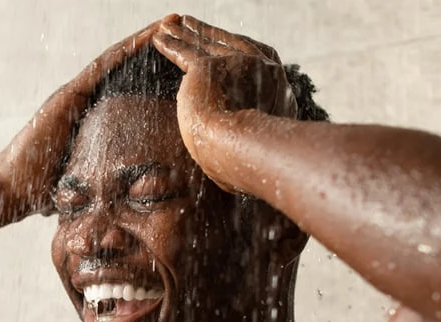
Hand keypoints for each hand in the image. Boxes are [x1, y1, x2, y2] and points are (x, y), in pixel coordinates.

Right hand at [0, 16, 171, 216]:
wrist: (13, 189)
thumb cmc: (43, 190)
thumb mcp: (85, 180)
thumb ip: (102, 178)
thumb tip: (128, 198)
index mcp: (90, 114)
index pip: (127, 84)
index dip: (150, 66)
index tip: (178, 55)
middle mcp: (83, 98)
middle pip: (124, 64)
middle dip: (152, 44)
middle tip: (183, 23)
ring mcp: (74, 94)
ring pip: (116, 59)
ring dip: (144, 39)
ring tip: (171, 21)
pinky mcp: (68, 96)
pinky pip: (102, 68)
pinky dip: (125, 50)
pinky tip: (148, 37)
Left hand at [153, 15, 296, 191]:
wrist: (246, 154)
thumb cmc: (254, 166)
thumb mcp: (261, 156)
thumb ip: (251, 151)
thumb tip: (237, 179)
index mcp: (280, 90)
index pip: (255, 62)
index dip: (235, 51)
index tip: (224, 45)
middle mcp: (263, 71)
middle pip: (229, 46)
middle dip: (207, 35)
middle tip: (191, 24)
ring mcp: (237, 66)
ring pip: (205, 46)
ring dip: (185, 35)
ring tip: (169, 26)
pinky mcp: (208, 69)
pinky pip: (186, 53)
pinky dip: (171, 45)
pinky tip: (160, 38)